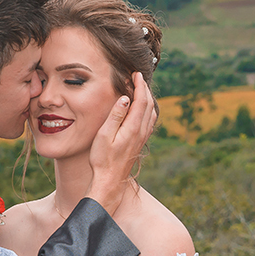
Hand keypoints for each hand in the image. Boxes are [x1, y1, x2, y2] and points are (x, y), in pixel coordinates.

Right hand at [86, 72, 156, 215]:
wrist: (110, 181)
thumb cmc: (103, 159)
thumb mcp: (104, 135)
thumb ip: (116, 116)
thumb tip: (125, 98)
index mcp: (133, 128)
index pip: (141, 101)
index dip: (140, 86)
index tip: (136, 74)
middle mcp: (141, 132)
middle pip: (149, 105)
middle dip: (144, 89)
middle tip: (136, 77)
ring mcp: (142, 138)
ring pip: (151, 113)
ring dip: (147, 99)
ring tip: (139, 89)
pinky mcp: (140, 143)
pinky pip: (149, 121)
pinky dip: (147, 109)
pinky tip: (140, 108)